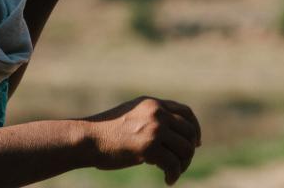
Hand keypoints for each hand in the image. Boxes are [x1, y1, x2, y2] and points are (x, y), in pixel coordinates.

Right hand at [85, 97, 200, 185]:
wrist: (88, 138)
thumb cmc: (106, 131)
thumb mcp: (131, 115)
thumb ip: (150, 118)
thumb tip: (170, 133)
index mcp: (153, 103)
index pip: (186, 112)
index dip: (194, 128)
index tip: (195, 143)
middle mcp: (156, 112)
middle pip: (189, 132)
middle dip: (189, 151)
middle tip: (180, 164)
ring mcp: (154, 128)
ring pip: (185, 149)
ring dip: (182, 165)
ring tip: (172, 173)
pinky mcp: (149, 147)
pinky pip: (174, 164)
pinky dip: (174, 175)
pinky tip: (168, 181)